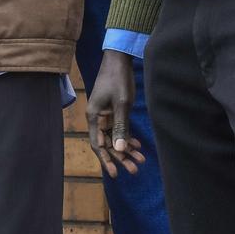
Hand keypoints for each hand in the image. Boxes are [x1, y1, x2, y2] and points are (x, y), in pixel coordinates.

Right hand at [86, 50, 144, 177]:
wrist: (119, 59)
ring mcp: (105, 114)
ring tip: (140, 160)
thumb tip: (120, 150)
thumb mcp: (121, 105)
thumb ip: (120, 127)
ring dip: (126, 149)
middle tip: (135, 170)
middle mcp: (97, 117)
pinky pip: (119, 128)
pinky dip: (127, 137)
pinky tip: (138, 145)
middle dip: (120, 157)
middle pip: (107, 143)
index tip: (115, 174)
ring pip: (114, 137)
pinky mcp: (113, 110)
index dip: (105, 160)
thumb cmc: (118, 80)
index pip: (97, 144)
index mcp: (94, 116)